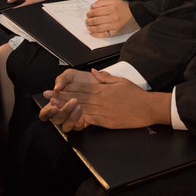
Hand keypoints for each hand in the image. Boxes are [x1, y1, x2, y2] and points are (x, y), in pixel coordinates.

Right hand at [40, 69, 96, 130]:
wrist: (97, 83)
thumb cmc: (81, 80)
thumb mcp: (70, 75)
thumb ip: (61, 79)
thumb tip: (56, 88)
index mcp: (56, 102)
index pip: (45, 113)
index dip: (47, 112)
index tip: (54, 105)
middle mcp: (63, 112)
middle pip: (56, 120)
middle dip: (63, 111)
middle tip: (73, 101)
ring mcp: (72, 118)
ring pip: (66, 126)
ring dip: (71, 118)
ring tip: (79, 106)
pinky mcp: (83, 122)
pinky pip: (78, 128)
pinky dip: (80, 122)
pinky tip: (84, 115)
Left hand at [55, 69, 170, 129]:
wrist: (147, 107)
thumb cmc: (135, 94)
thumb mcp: (120, 81)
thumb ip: (105, 78)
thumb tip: (93, 73)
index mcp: (103, 89)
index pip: (81, 88)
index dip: (67, 88)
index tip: (55, 88)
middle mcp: (100, 99)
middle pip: (77, 98)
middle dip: (61, 96)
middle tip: (47, 96)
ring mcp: (103, 111)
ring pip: (81, 108)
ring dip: (65, 107)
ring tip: (53, 105)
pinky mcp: (106, 121)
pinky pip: (90, 120)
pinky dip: (79, 119)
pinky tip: (68, 118)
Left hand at [86, 0, 137, 36]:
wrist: (136, 15)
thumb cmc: (124, 7)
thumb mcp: (114, 1)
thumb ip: (102, 2)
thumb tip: (92, 7)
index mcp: (112, 8)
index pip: (96, 12)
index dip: (90, 13)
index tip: (88, 14)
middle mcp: (113, 17)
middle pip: (97, 20)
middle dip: (89, 21)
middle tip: (86, 21)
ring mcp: (115, 26)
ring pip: (99, 28)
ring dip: (91, 28)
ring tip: (88, 26)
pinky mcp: (116, 33)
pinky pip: (104, 34)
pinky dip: (96, 35)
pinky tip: (92, 33)